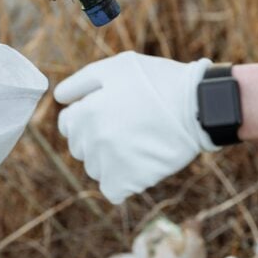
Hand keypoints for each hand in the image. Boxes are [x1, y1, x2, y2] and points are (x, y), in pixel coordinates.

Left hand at [54, 51, 215, 203]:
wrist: (198, 105)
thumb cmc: (158, 81)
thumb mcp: (116, 67)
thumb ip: (81, 82)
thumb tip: (59, 98)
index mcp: (86, 111)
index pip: (68, 125)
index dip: (88, 117)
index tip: (110, 113)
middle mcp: (92, 139)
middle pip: (80, 149)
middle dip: (97, 139)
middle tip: (127, 126)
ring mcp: (110, 162)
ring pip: (95, 169)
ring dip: (109, 160)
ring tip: (136, 143)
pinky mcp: (128, 181)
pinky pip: (112, 190)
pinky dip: (122, 182)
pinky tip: (139, 164)